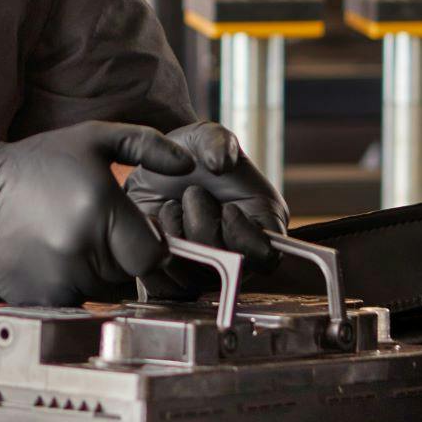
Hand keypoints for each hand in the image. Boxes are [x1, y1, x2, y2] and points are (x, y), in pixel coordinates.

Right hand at [0, 122, 192, 305]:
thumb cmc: (33, 165)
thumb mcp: (91, 139)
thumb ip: (146, 143)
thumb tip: (187, 163)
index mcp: (100, 208)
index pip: (153, 252)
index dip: (148, 243)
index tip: (130, 229)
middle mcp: (82, 248)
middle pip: (131, 274)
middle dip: (122, 257)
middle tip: (93, 230)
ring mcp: (59, 279)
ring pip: (105, 292)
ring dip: (98, 274)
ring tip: (67, 241)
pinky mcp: (40, 301)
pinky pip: (78, 306)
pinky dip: (73, 290)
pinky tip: (53, 261)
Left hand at [124, 121, 288, 283]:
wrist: (156, 167)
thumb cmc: (191, 152)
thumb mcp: (207, 135)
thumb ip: (218, 142)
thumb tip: (221, 165)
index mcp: (261, 224)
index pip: (268, 257)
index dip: (247, 239)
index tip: (229, 208)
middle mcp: (237, 253)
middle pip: (228, 270)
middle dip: (204, 228)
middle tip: (192, 194)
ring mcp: (206, 269)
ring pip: (194, 279)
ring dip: (177, 237)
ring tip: (170, 206)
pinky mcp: (174, 276)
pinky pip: (164, 285)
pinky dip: (154, 253)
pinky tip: (153, 223)